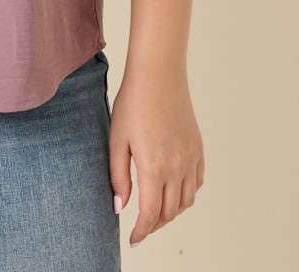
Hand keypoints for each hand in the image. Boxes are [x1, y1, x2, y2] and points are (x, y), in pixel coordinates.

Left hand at [108, 64, 204, 247]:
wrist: (158, 75)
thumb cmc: (133, 103)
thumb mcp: (117, 139)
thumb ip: (118, 176)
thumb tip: (120, 207)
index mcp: (154, 168)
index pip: (151, 214)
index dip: (142, 231)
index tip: (134, 239)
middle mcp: (177, 168)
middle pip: (170, 212)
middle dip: (155, 224)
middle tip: (141, 226)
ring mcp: (191, 159)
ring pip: (186, 201)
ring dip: (172, 212)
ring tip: (156, 210)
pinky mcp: (198, 149)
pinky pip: (197, 182)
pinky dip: (187, 193)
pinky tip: (174, 189)